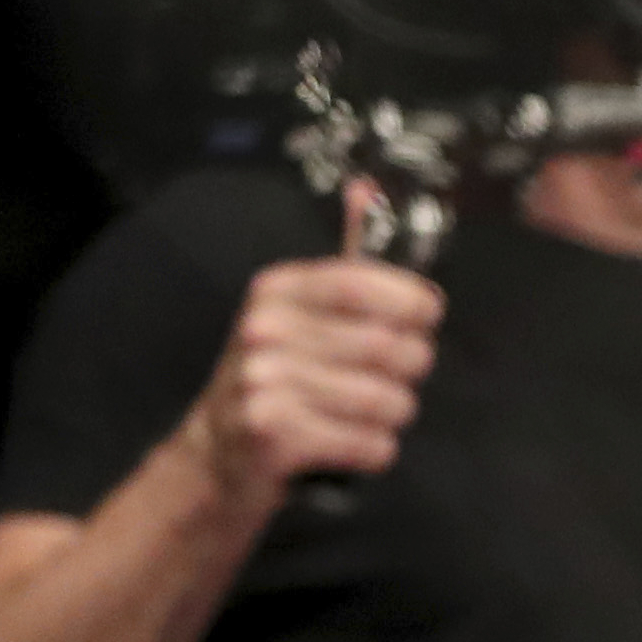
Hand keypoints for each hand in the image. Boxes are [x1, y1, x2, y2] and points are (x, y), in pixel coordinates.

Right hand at [189, 190, 440, 498]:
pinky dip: (375, 451)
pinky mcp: (273, 434)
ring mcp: (264, 382)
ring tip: (362, 415)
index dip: (415, 305)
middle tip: (387, 380)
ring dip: (392, 417)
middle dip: (410, 372)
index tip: (424, 318)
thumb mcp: (301, 315)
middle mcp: (266, 329)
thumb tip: (367, 187)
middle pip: (393, 349)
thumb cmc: (279, 380)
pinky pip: (372, 444)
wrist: (218, 454)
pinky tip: (348, 445)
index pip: (367, 283)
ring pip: (390, 401)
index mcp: (278, 290)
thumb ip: (345, 264)